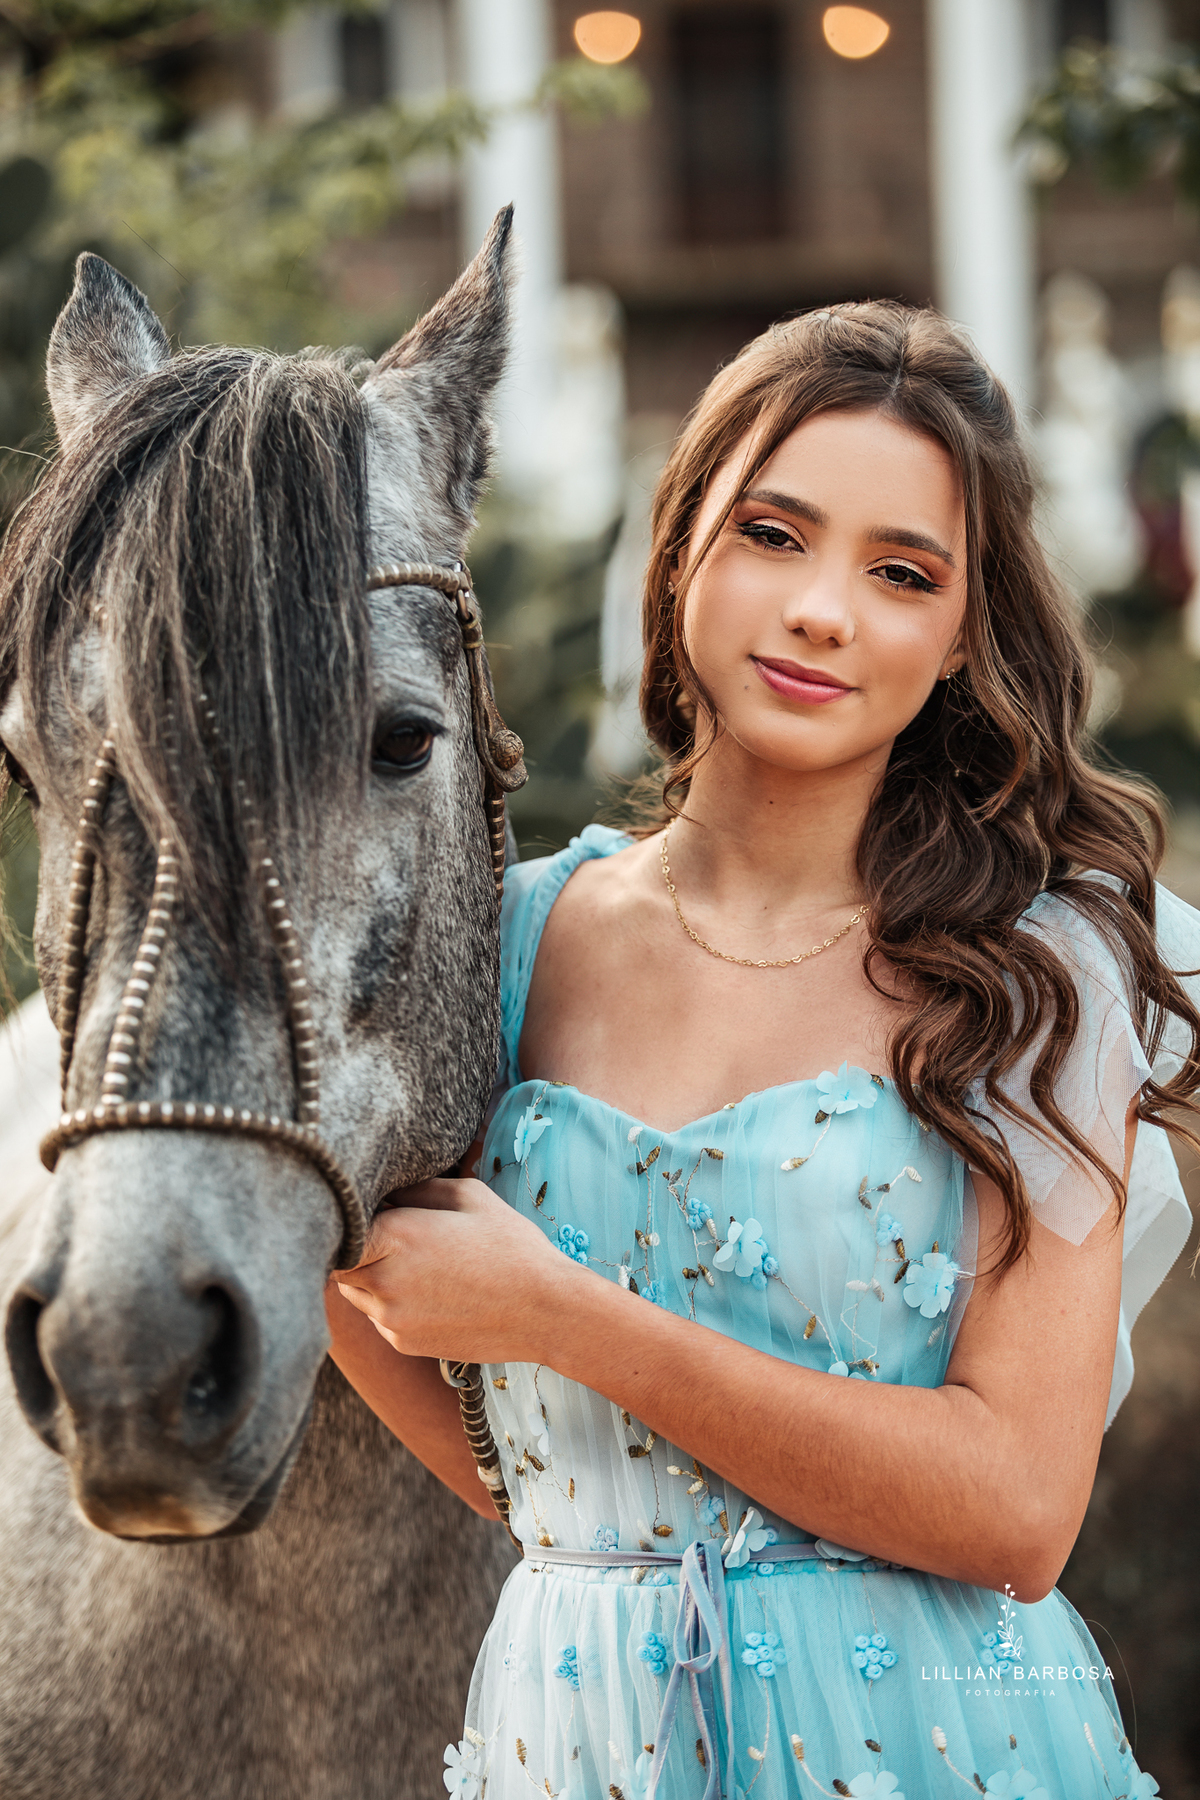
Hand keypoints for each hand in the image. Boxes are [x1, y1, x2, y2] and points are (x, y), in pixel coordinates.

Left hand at [331, 1176, 575, 1363]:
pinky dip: (389, 1303)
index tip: (370, 1210)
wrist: (543, 1311)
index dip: (349, 1217)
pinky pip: (378, 1317)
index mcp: (395, 1235)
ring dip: (370, 1275)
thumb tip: (386, 1187)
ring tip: (414, 1263)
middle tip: (388, 1233)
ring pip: (354, 1291)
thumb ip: (417, 1187)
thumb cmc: (511, 1246)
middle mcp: (383, 1280)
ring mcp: (390, 1317)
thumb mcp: (470, 1196)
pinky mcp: (401, 1342)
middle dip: (355, 1246)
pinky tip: (429, 1291)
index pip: (339, 1226)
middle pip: (338, 1261)